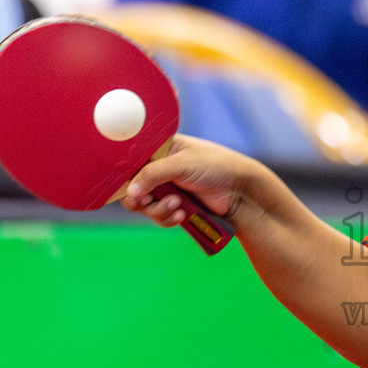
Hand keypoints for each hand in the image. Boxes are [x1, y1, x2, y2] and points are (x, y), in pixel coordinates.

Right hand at [122, 134, 254, 226]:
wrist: (241, 191)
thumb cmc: (215, 167)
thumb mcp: (182, 164)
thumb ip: (153, 174)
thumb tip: (129, 192)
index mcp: (160, 148)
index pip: (130, 161)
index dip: (125, 176)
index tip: (130, 187)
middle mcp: (160, 167)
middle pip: (132, 188)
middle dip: (140, 198)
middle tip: (149, 200)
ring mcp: (167, 188)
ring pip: (144, 206)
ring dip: (158, 210)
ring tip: (177, 206)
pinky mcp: (175, 206)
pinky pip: (159, 216)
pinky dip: (167, 218)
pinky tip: (182, 215)